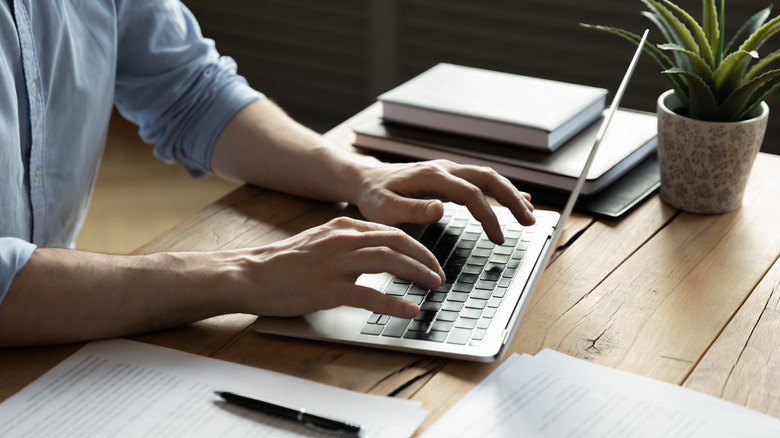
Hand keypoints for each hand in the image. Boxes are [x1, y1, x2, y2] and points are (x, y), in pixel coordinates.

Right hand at [227, 217, 445, 317]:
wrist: (249, 273)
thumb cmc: (281, 263)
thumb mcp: (318, 242)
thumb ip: (346, 243)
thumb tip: (375, 252)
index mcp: (342, 228)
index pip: (390, 231)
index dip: (416, 245)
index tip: (429, 259)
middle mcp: (343, 240)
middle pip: (397, 242)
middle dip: (425, 257)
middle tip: (439, 274)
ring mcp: (336, 264)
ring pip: (390, 261)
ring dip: (417, 273)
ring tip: (433, 286)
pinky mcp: (328, 289)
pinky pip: (370, 295)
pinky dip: (394, 303)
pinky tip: (410, 310)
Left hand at [353, 159, 535, 242]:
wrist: (366, 180)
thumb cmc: (373, 197)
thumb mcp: (385, 209)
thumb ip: (412, 210)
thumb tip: (440, 209)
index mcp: (431, 176)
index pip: (470, 193)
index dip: (488, 215)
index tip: (499, 238)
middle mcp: (444, 168)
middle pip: (488, 178)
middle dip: (512, 199)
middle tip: (530, 222)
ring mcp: (448, 170)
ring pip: (488, 177)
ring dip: (510, 194)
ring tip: (529, 215)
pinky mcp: (449, 176)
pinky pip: (481, 180)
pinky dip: (501, 190)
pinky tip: (519, 199)